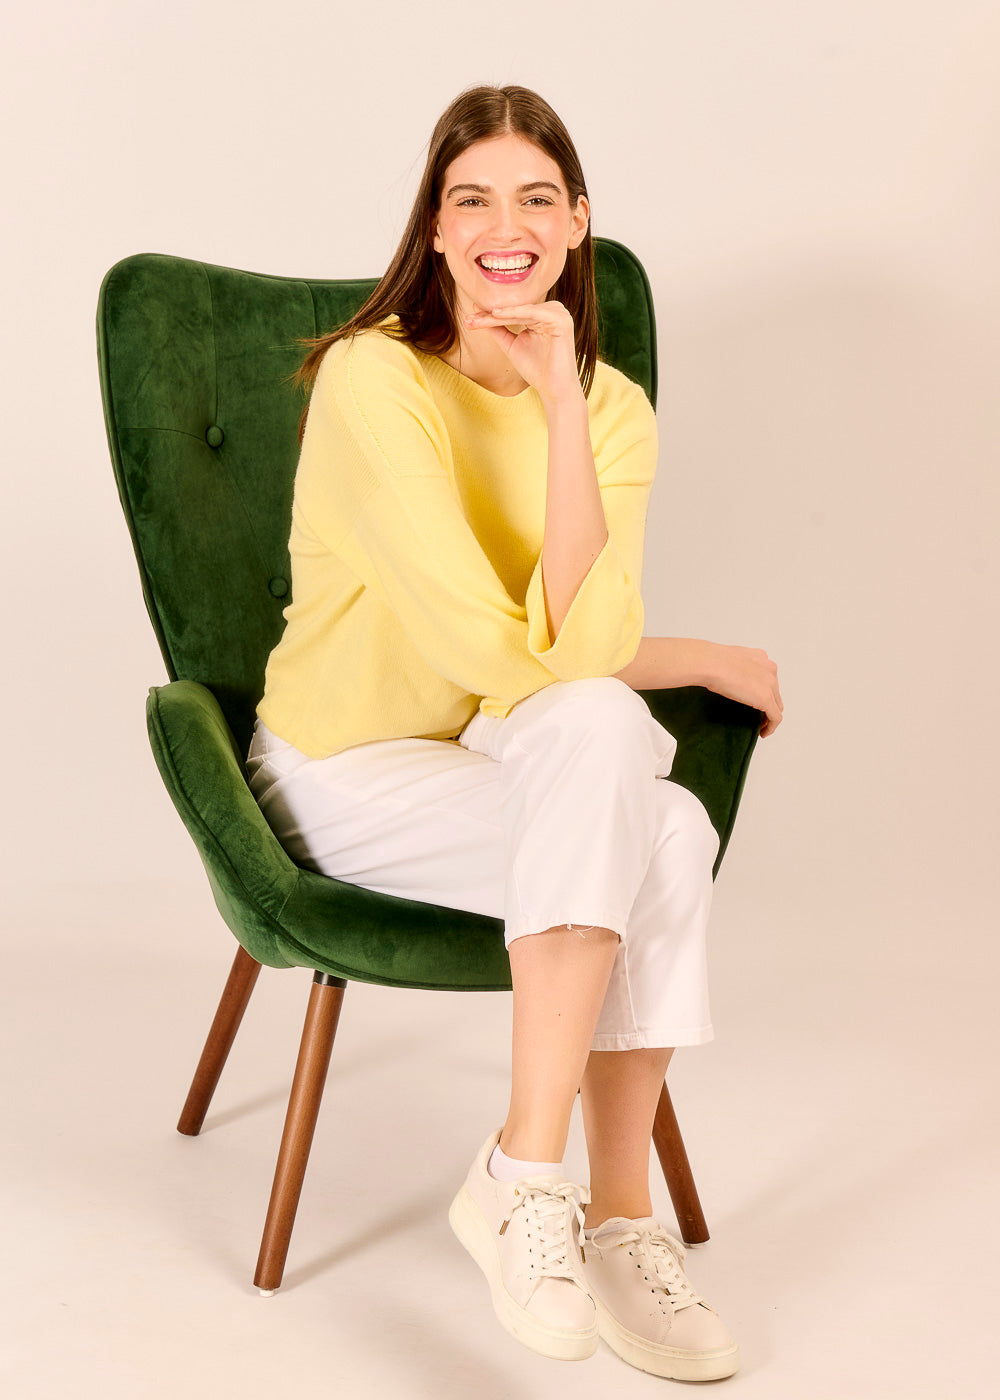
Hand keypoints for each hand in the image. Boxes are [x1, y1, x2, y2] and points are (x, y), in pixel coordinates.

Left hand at [463, 299, 581, 404]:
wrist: (554, 390)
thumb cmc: (536, 369)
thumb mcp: (510, 344)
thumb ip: (497, 328)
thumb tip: (476, 311)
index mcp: (543, 315)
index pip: (513, 312)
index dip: (489, 316)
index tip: (468, 319)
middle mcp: (553, 311)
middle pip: (516, 309)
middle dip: (490, 315)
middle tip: (468, 319)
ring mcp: (559, 314)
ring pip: (521, 310)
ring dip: (498, 314)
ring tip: (478, 319)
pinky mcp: (562, 320)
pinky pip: (533, 313)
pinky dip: (514, 313)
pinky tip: (496, 315)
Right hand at [703, 643, 783, 737]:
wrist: (710, 663)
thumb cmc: (710, 661)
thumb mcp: (727, 660)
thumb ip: (734, 667)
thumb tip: (726, 677)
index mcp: (760, 657)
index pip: (767, 679)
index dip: (762, 692)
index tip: (754, 701)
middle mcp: (769, 669)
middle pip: (775, 693)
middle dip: (768, 705)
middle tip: (758, 717)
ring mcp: (770, 684)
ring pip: (777, 705)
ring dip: (770, 717)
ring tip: (760, 726)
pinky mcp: (766, 698)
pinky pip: (775, 717)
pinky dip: (771, 727)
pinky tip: (763, 733)